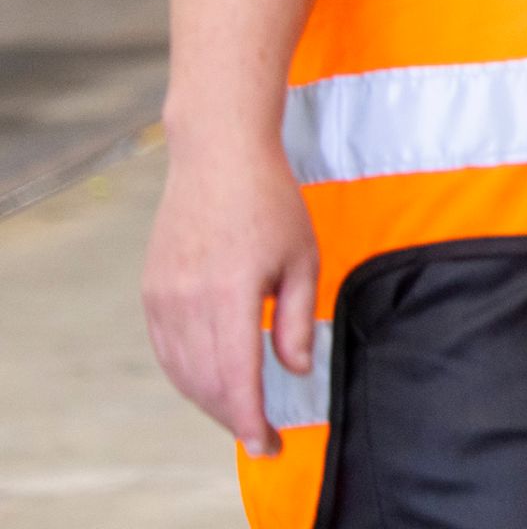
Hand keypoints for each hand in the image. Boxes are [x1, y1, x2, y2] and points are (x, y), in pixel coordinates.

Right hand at [143, 132, 317, 455]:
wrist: (219, 156)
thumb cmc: (271, 202)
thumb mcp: (302, 257)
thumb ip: (297, 319)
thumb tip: (294, 371)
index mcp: (231, 293)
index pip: (236, 377)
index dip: (250, 419)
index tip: (267, 444)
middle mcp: (188, 300)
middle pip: (206, 383)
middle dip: (233, 419)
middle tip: (261, 437)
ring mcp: (163, 297)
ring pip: (182, 371)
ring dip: (210, 401)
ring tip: (241, 413)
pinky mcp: (151, 291)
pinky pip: (165, 350)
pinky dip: (187, 375)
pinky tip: (210, 383)